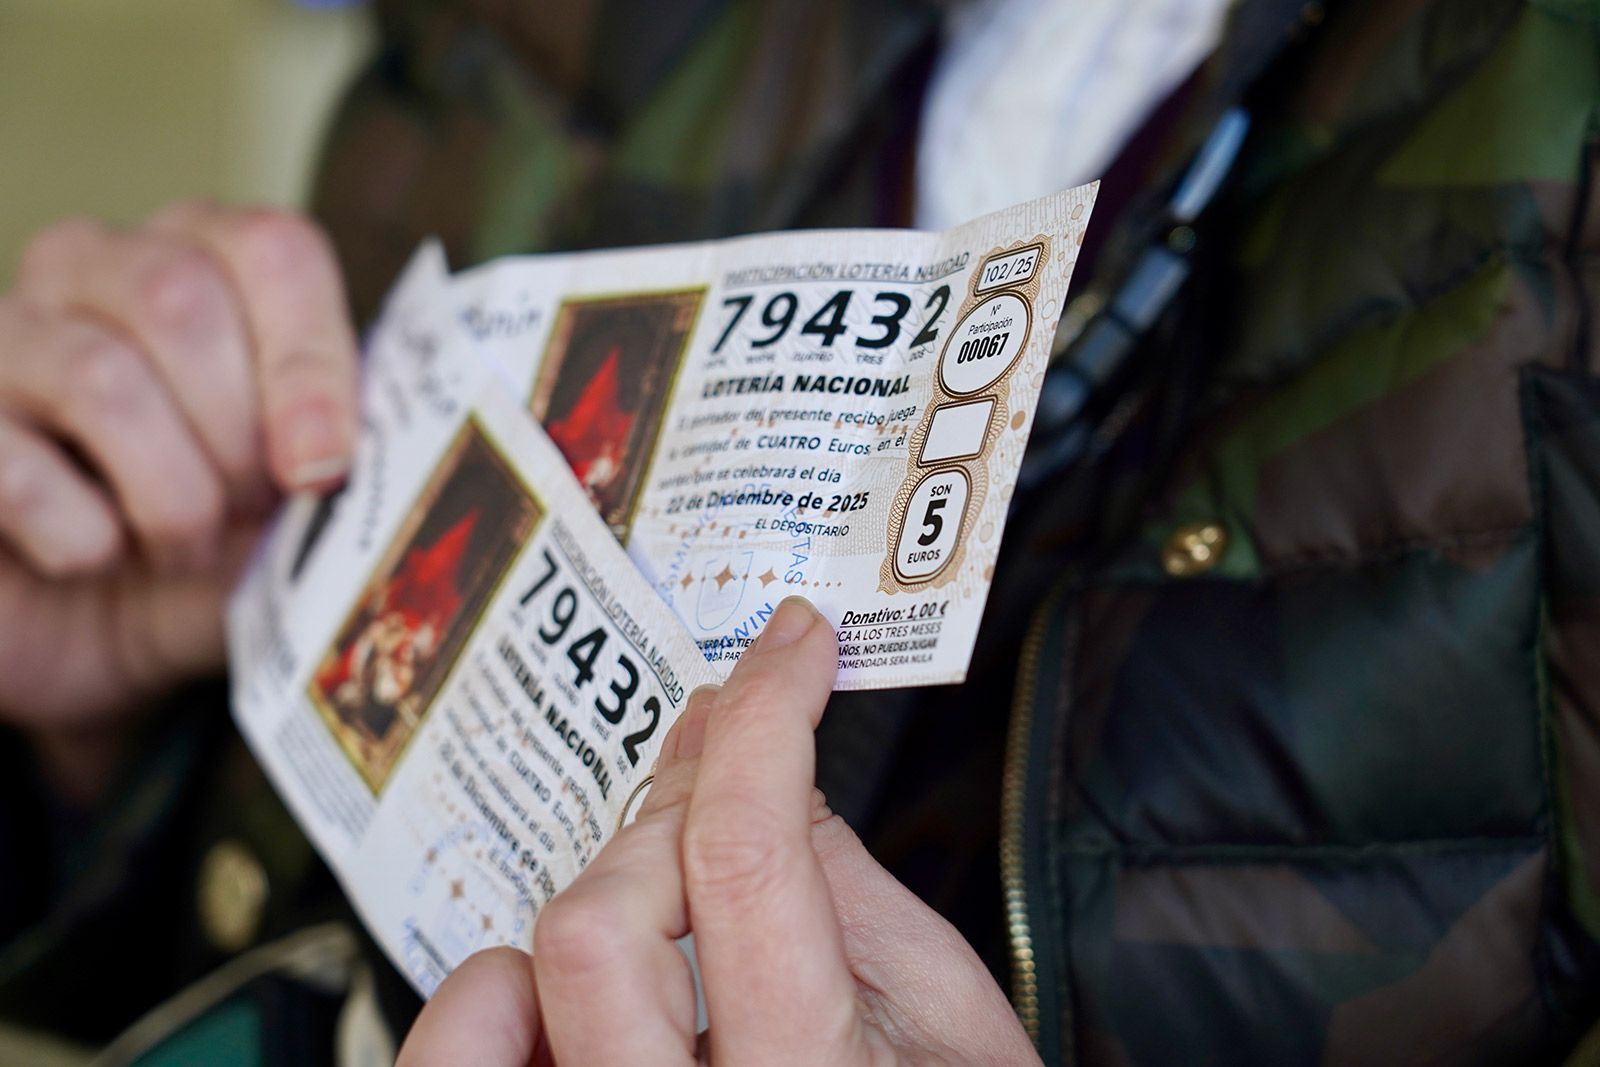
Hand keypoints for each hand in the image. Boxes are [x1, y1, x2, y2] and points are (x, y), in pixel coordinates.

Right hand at [0, 204, 357, 750]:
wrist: (77, 635)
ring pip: (104, 377)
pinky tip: (91, 558)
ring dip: (169, 495)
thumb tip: (392, 464)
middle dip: (238, 437)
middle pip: (185, 301)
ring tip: (179, 547)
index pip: (273, 248)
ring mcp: (5, 333)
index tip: (324, 469)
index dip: (310, 359)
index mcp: (205, 263)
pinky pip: (18, 465)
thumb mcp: (286, 519)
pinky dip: (83, 537)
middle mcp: (95, 267)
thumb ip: (336, 477)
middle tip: (248, 513)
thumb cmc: (196, 555)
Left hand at [399, 598, 1039, 1065]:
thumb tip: (780, 777)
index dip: (767, 716)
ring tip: (667, 875)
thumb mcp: (951, 1021)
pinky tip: (552, 976)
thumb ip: (864, 897)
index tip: (788, 652)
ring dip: (597, 891)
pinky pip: (462, 1058)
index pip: (750, 855)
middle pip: (605, 918)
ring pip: (519, 981)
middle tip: (732, 757)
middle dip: (679, 806)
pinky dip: (495, 994)